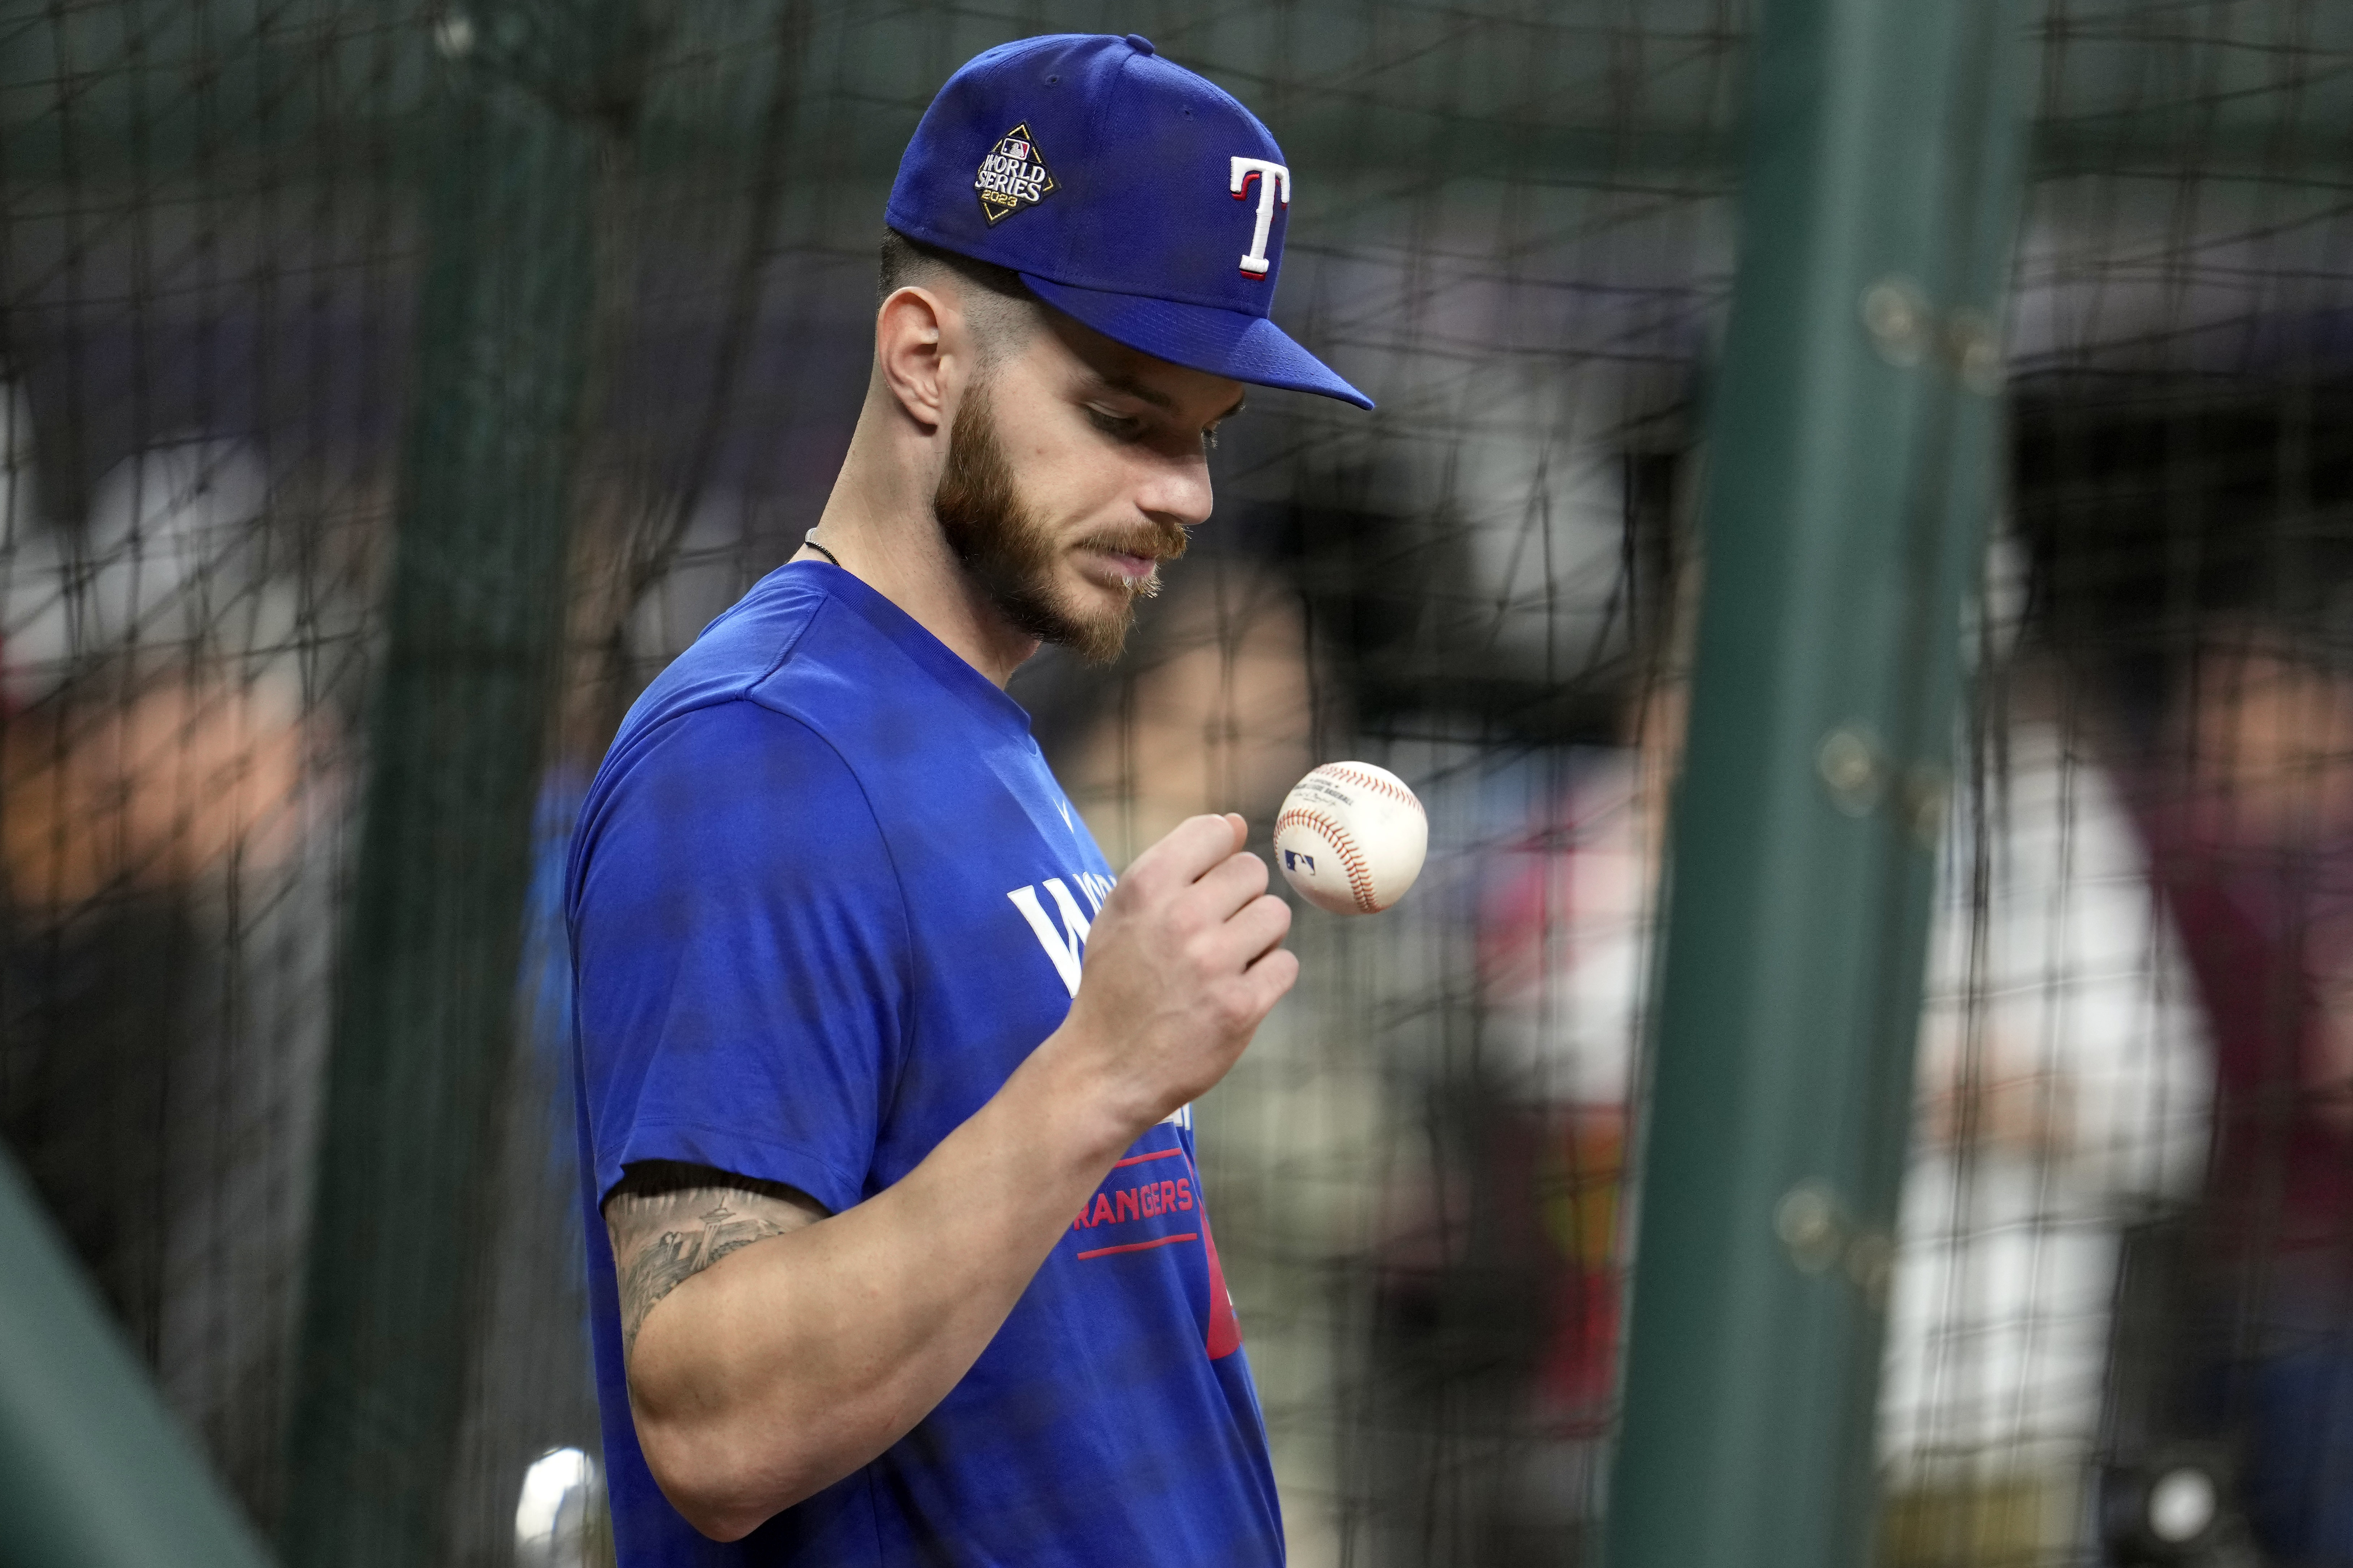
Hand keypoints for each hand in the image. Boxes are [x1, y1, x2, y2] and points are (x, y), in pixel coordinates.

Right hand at [1046, 813, 1296, 1138]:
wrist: (1105, 1068)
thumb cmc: (1117, 983)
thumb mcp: (1125, 912)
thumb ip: (1179, 862)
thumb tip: (1236, 823)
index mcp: (1146, 886)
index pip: (1215, 831)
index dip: (1218, 856)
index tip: (1204, 886)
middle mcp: (1181, 917)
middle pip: (1253, 872)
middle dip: (1241, 899)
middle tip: (1215, 932)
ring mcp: (1214, 963)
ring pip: (1276, 915)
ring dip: (1258, 937)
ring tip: (1225, 962)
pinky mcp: (1241, 1006)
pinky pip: (1286, 965)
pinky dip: (1267, 978)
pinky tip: (1235, 991)